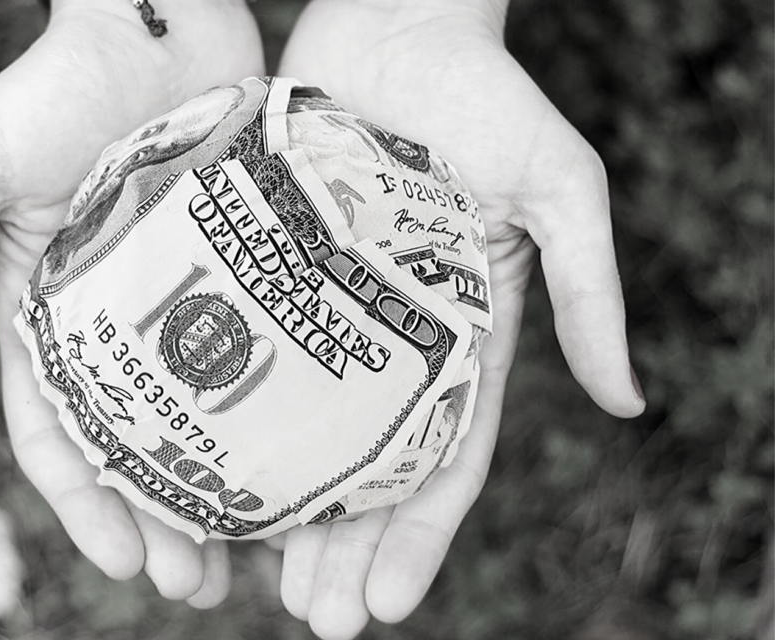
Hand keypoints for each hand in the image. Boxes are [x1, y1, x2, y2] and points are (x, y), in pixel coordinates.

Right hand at [0, 0, 262, 607]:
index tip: (125, 563)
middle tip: (198, 588)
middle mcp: (113, 323)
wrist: (157, 20)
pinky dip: (265, 422)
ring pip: (199, 421)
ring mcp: (181, 304)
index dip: (85, 507)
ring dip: (214, 493)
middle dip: (158, 523)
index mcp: (44, 316)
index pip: (58, 436)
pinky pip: (254, 365)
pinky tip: (294, 470)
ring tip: (250, 560)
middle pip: (135, 448)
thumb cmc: (53, 88)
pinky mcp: (239, 278)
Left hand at [275, 0, 645, 636]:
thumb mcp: (560, 193)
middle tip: (314, 616)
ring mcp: (329, 315)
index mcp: (462, 337)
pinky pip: (252, 363)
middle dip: (347, 548)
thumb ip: (589, 292)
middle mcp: (392, 340)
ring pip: (305, 432)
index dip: (420, 537)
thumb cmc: (484, 99)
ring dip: (286, 510)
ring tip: (252, 579)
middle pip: (369, 468)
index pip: (446, 460)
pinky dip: (237, 425)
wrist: (393, 24)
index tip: (387, 603)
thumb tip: (628, 403)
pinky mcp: (274, 278)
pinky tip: (206, 477)